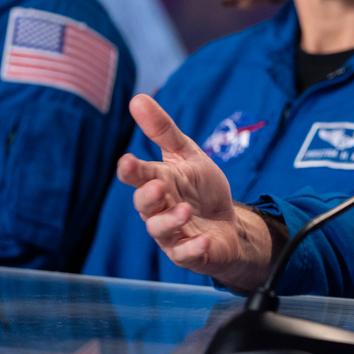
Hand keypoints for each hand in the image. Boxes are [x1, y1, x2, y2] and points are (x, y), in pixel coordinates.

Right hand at [117, 94, 270, 289]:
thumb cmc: (201, 188)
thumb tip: (137, 98)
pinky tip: (203, 242)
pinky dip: (194, 249)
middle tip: (158, 187)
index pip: (139, 176)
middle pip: (145, 205)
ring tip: (185, 210)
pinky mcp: (191, 253)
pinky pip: (188, 255)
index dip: (132, 171)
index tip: (126, 162)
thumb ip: (163, 131)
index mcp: (158, 183)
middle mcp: (159, 210)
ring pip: (162, 231)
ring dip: (171, 221)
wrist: (227, 222)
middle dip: (148, 197)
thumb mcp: (186, 154)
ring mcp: (173, 234)